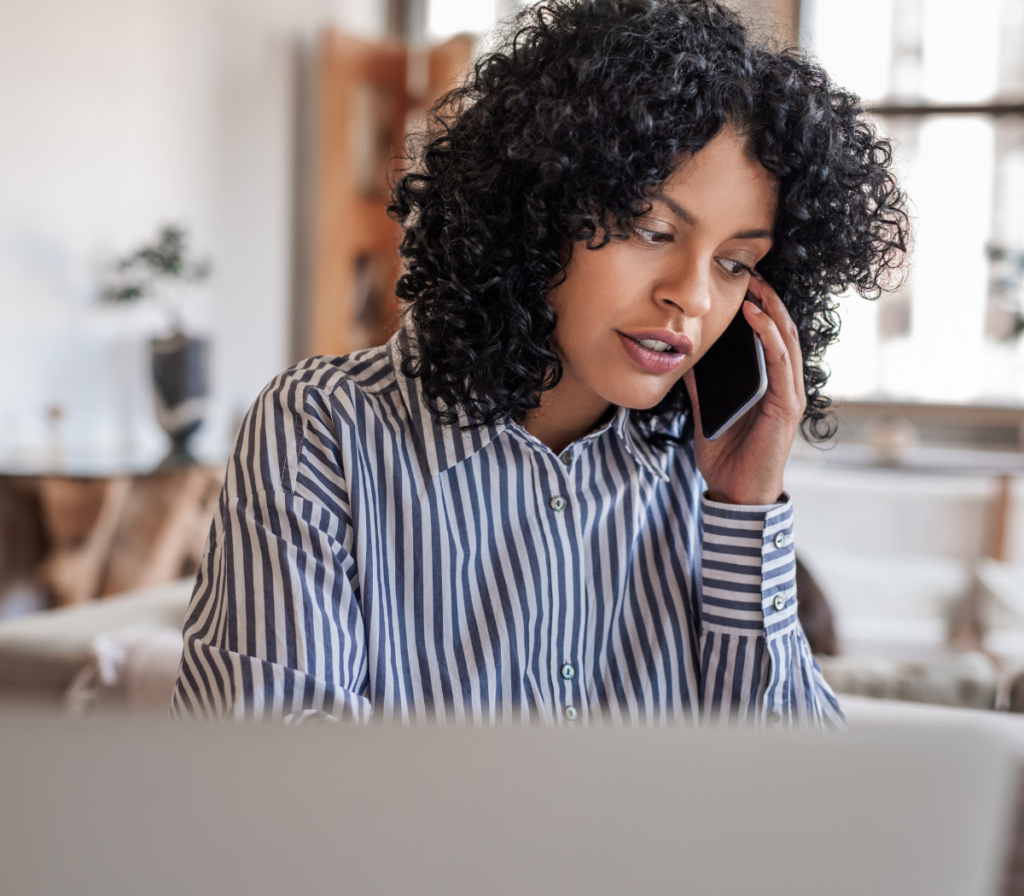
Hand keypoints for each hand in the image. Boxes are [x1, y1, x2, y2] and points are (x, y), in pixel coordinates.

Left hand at [682, 274, 804, 505]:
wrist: (735, 494)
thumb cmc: (726, 457)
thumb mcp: (707, 411)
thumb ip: (701, 384)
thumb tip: (683, 356)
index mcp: (770, 385)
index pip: (770, 337)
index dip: (761, 308)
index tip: (743, 282)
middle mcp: (785, 385)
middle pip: (782, 331)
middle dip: (769, 299)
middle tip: (751, 272)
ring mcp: (790, 394)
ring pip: (786, 340)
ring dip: (771, 309)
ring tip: (755, 284)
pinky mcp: (787, 406)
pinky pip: (781, 362)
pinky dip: (769, 336)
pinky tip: (756, 317)